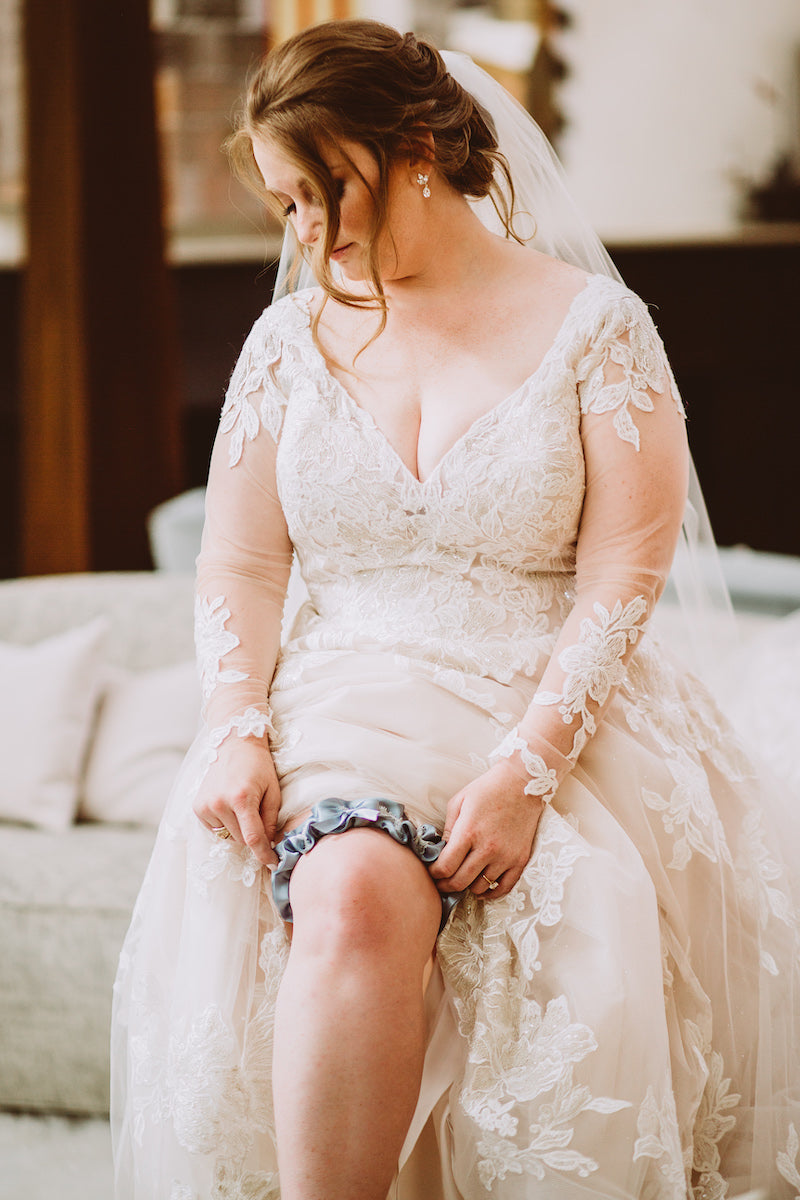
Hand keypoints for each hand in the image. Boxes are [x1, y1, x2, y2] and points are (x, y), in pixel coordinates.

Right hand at [193, 739, 280, 867]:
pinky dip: (226, 825)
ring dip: (239, 830)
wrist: (234, 744)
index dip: (264, 854)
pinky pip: (216, 830)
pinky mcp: (197, 808)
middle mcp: (219, 804)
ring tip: (243, 807)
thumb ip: (271, 820)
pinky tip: (230, 806)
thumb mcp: (273, 790)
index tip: (274, 863)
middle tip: (259, 815)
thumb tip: (271, 845)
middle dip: (254, 835)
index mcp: (241, 798)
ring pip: (229, 837)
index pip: (253, 838)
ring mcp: (205, 806)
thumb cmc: (258, 766)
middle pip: (241, 839)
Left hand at [429, 760, 544, 899]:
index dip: (434, 874)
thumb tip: (440, 851)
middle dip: (446, 885)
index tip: (432, 872)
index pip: (445, 867)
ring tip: (462, 878)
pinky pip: (504, 888)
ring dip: (467, 887)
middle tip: (441, 882)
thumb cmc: (487, 789)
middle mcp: (487, 848)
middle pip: (460, 882)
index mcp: (468, 832)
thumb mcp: (459, 802)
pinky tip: (482, 888)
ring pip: (480, 887)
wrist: (522, 783)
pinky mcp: (520, 860)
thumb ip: (448, 829)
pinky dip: (490, 893)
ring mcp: (505, 856)